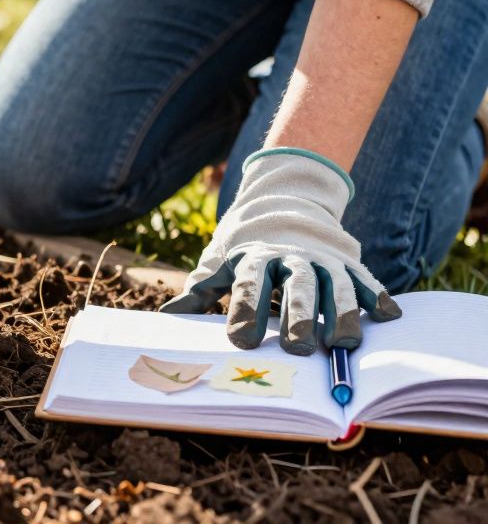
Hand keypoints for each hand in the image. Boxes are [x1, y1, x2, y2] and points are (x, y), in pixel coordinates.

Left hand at [161, 148, 401, 354]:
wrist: (282, 206)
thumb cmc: (245, 250)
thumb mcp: (220, 263)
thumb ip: (200, 289)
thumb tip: (167, 313)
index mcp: (255, 258)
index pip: (249, 285)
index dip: (245, 312)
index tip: (241, 341)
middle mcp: (292, 258)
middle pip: (297, 287)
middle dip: (298, 316)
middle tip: (296, 349)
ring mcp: (324, 259)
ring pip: (336, 286)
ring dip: (341, 313)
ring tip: (342, 343)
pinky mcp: (349, 264)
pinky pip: (366, 280)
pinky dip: (377, 296)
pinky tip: (387, 316)